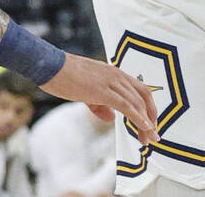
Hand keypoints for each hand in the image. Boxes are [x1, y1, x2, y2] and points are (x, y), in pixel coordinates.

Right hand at [39, 53, 159, 144]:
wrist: (51, 65)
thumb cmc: (65, 76)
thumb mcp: (86, 92)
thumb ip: (100, 106)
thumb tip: (112, 119)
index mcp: (115, 73)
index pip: (140, 90)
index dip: (148, 108)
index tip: (150, 124)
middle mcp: (117, 75)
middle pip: (143, 97)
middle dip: (151, 118)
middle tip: (153, 136)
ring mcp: (111, 82)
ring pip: (137, 103)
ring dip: (146, 123)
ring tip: (149, 138)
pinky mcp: (103, 91)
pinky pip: (126, 106)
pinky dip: (138, 118)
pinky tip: (144, 128)